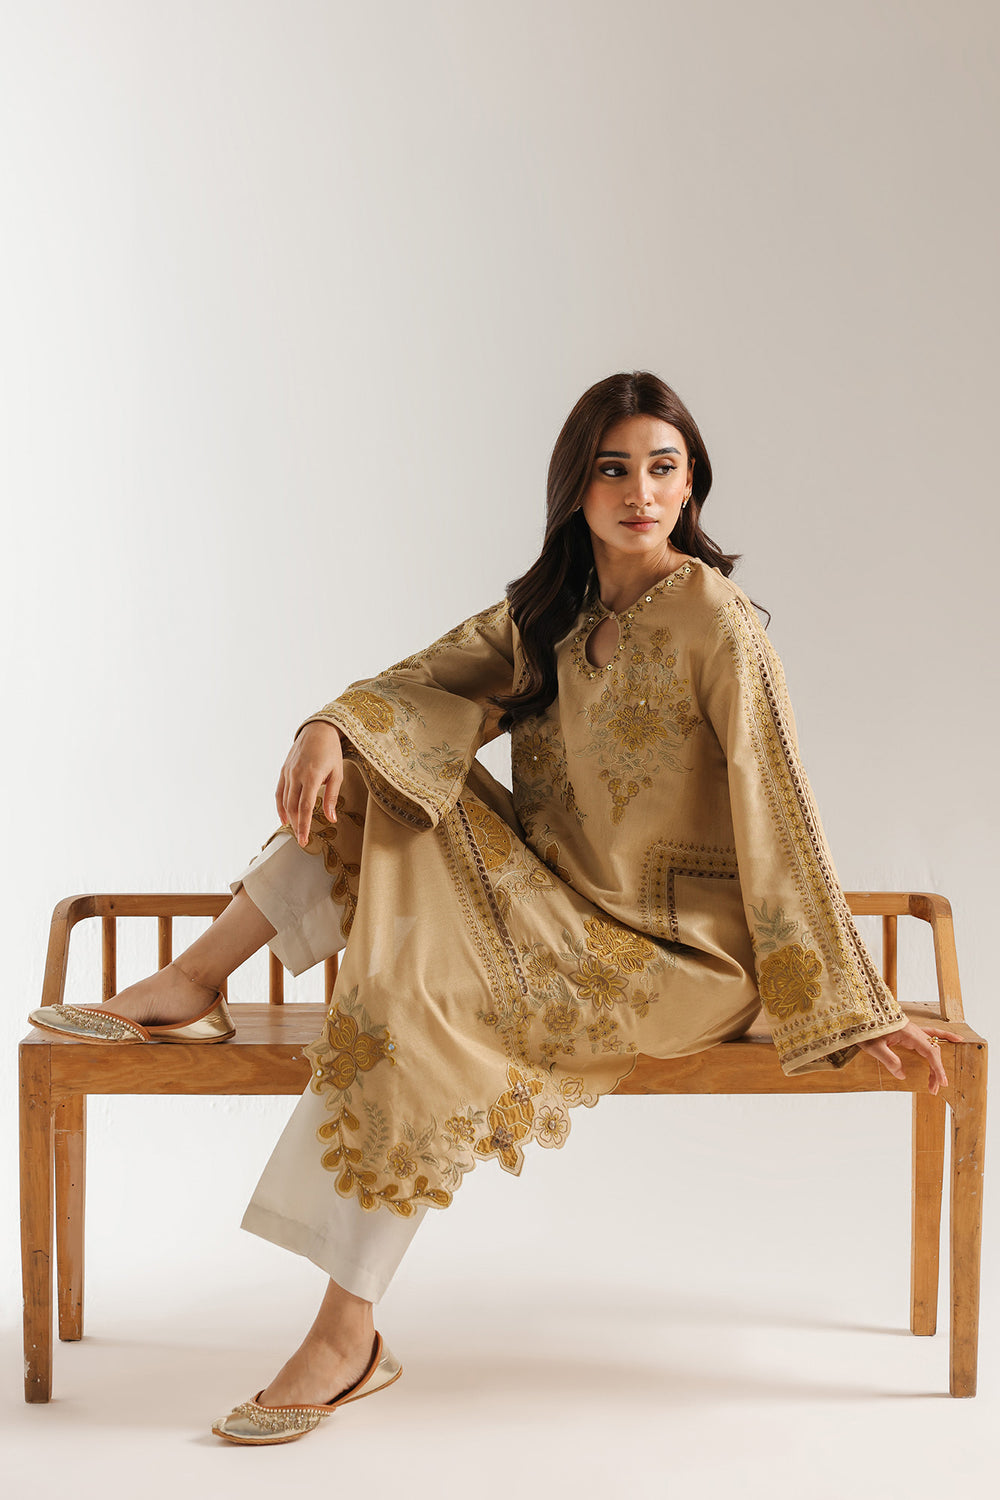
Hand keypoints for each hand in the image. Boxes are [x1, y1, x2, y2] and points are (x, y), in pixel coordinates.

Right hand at [275, 721, 343, 847]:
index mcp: (311, 776)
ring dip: (288, 817)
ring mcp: (288, 772)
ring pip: (284, 800)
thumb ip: (332, 797)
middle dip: (296, 825)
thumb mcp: (337, 774)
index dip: (303, 826)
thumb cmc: (331, 751)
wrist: (318, 729)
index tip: (304, 840)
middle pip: (292, 807)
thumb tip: (331, 818)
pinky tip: (284, 816)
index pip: (304, 807)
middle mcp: (296, 775)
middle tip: (301, 839)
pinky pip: (279, 791)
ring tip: (294, 829)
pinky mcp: (284, 770)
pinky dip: (280, 805)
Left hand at [857, 1020, 963, 1094]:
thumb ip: (889, 1060)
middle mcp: (914, 1030)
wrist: (859, 1013)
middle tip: (933, 1088)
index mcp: (909, 1033)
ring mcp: (912, 1029)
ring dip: (936, 1061)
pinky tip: (954, 1039)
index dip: (937, 1068)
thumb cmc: (865, 1029)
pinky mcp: (909, 1030)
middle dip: (936, 1070)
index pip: (930, 1052)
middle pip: (933, 1051)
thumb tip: (902, 1075)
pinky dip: (942, 1036)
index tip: (941, 1082)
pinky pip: (929, 1034)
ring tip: (941, 1078)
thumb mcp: (874, 1047)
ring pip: (932, 1045)